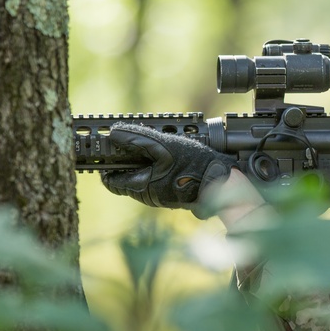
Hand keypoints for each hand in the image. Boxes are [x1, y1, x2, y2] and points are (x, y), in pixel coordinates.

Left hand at [100, 123, 236, 211]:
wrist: (222, 180)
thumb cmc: (194, 164)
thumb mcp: (163, 145)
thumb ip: (136, 139)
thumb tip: (113, 134)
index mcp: (141, 187)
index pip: (111, 180)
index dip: (107, 163)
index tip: (108, 148)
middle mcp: (148, 196)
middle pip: (125, 178)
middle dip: (126, 160)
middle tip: (132, 142)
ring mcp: (160, 196)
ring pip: (141, 178)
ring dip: (143, 162)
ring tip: (153, 146)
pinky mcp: (171, 194)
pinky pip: (156, 180)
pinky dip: (156, 167)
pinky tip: (166, 156)